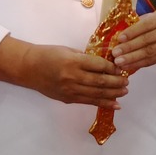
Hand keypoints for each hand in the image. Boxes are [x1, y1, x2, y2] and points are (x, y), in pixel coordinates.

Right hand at [0, 37, 128, 105]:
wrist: (28, 68)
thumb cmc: (48, 54)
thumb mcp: (68, 50)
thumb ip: (85, 58)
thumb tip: (104, 63)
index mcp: (73, 62)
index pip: (99, 66)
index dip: (113, 68)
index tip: (121, 68)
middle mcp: (73, 77)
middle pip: (101, 82)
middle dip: (117, 83)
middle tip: (127, 82)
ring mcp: (70, 90)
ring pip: (97, 94)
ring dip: (113, 94)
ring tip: (124, 92)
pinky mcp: (68, 99)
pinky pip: (89, 102)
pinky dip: (104, 103)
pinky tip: (115, 104)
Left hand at [109, 3, 155, 72]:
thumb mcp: (151, 16)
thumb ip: (137, 22)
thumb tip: (117, 31)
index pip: (146, 25)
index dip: (132, 32)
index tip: (119, 38)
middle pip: (147, 41)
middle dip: (129, 47)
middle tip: (115, 52)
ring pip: (149, 53)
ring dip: (132, 58)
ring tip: (119, 61)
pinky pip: (150, 61)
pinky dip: (137, 64)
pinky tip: (127, 66)